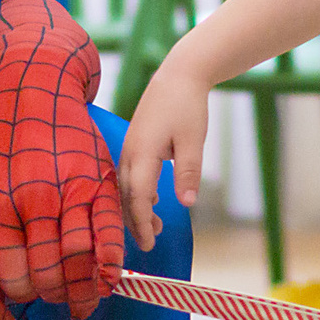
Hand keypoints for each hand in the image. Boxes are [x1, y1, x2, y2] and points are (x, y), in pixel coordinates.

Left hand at [0, 113, 124, 318]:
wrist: (32, 83)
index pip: (14, 272)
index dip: (20, 292)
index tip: (25, 293)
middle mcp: (38, 200)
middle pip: (51, 272)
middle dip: (53, 295)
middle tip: (55, 298)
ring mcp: (73, 189)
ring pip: (83, 258)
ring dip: (85, 289)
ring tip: (83, 302)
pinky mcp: (100, 179)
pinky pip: (112, 228)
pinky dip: (114, 259)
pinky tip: (111, 278)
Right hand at [119, 54, 213, 252]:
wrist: (178, 75)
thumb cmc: (187, 106)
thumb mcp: (193, 141)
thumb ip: (188, 172)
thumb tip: (187, 204)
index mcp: (142, 152)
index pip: (137, 197)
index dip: (141, 222)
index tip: (150, 242)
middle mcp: (129, 152)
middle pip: (126, 196)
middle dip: (136, 222)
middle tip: (150, 244)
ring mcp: (129, 147)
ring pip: (126, 186)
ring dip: (137, 208)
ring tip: (156, 227)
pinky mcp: (134, 143)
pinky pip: (130, 175)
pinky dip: (137, 192)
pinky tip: (151, 201)